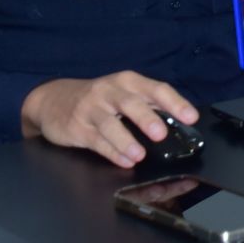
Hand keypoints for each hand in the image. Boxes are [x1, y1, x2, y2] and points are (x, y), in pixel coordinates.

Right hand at [19, 72, 198, 167]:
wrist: (52, 98)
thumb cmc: (98, 98)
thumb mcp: (122, 92)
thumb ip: (148, 103)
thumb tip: (179, 122)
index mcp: (128, 82)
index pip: (156, 89)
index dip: (175, 103)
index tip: (191, 117)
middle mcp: (109, 92)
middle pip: (131, 103)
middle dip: (147, 118)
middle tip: (160, 134)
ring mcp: (91, 109)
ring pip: (110, 124)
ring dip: (126, 141)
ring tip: (139, 155)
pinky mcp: (76, 127)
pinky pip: (95, 140)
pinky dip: (111, 152)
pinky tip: (123, 160)